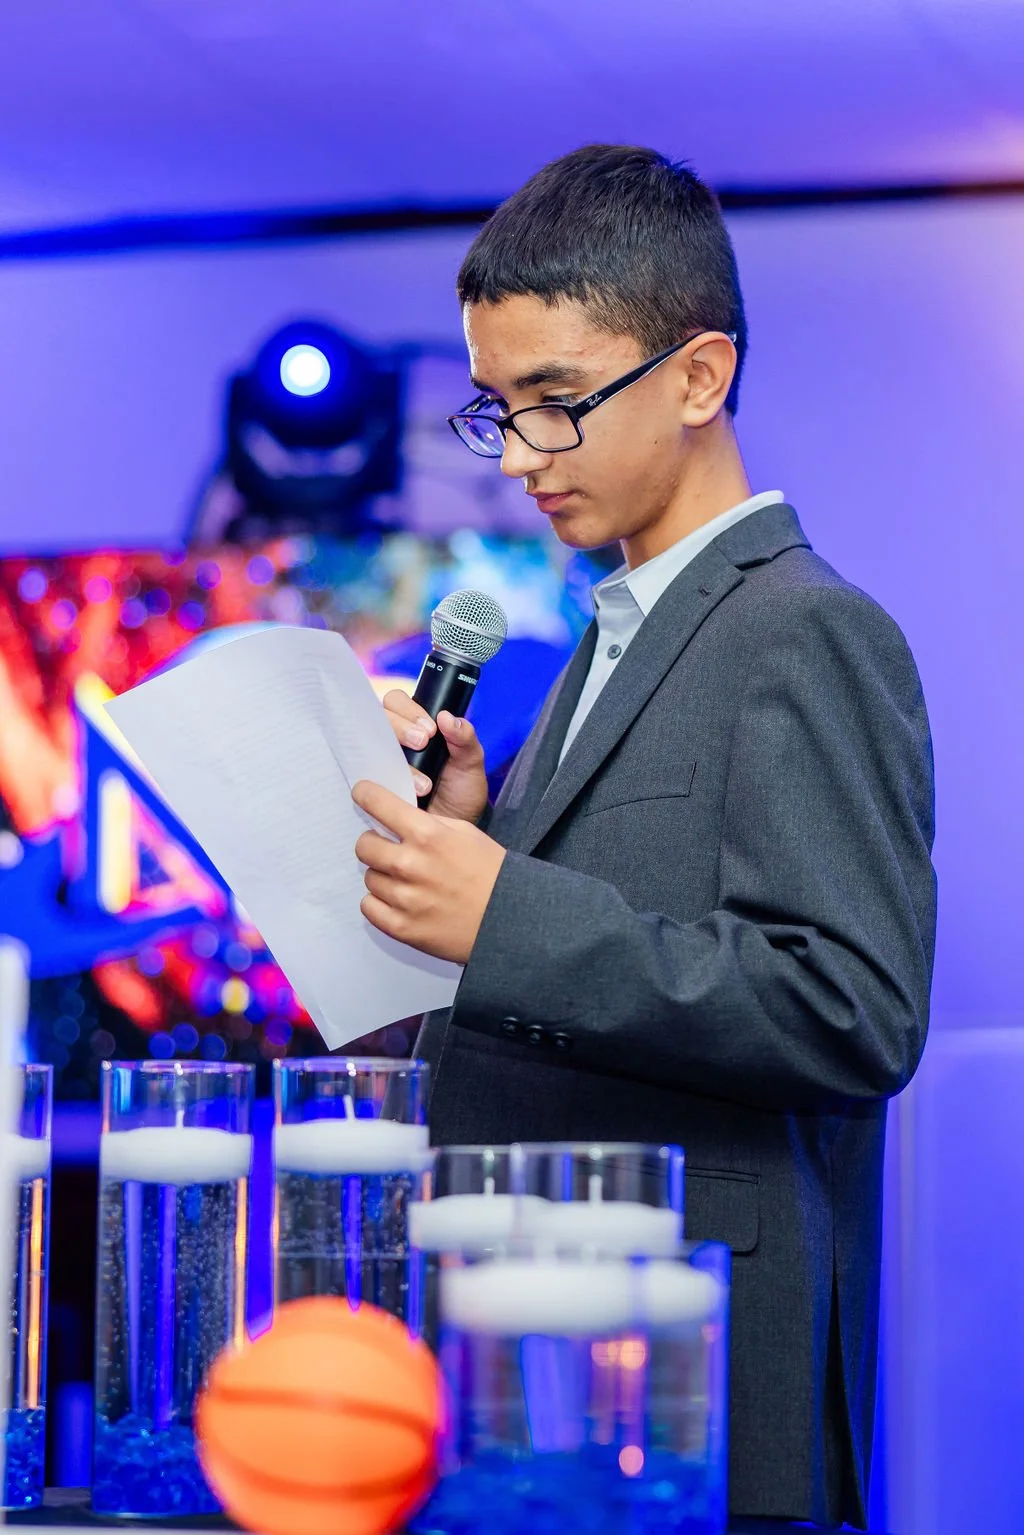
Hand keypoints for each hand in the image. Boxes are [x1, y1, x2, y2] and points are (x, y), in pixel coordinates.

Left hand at [353, 780, 505, 964]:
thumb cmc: (490, 872)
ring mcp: (404, 898)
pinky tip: (401, 901)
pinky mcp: (401, 927)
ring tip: (408, 881)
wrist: (508, 920)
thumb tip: (394, 817)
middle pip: (363, 845)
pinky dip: (381, 903)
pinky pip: (369, 907)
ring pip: (369, 877)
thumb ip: (427, 824)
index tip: (363, 794)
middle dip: (375, 843)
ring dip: (383, 876)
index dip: (365, 794)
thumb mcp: (465, 833)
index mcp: (427, 834)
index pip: (376, 803)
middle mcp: (410, 864)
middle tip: (391, 849)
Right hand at [381, 688, 488, 822]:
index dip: (409, 711)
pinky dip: (380, 782)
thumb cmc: (461, 790)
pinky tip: (403, 793)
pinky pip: (363, 775)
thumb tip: (447, 717)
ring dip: (392, 758)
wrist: (452, 828)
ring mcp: (379, 762)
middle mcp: (392, 740)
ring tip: (423, 784)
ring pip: (368, 744)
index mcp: (414, 726)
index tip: (430, 730)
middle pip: (378, 717)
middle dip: (400, 728)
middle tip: (421, 743)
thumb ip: (465, 738)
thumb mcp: (471, 763)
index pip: (398, 702)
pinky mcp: (373, 786)